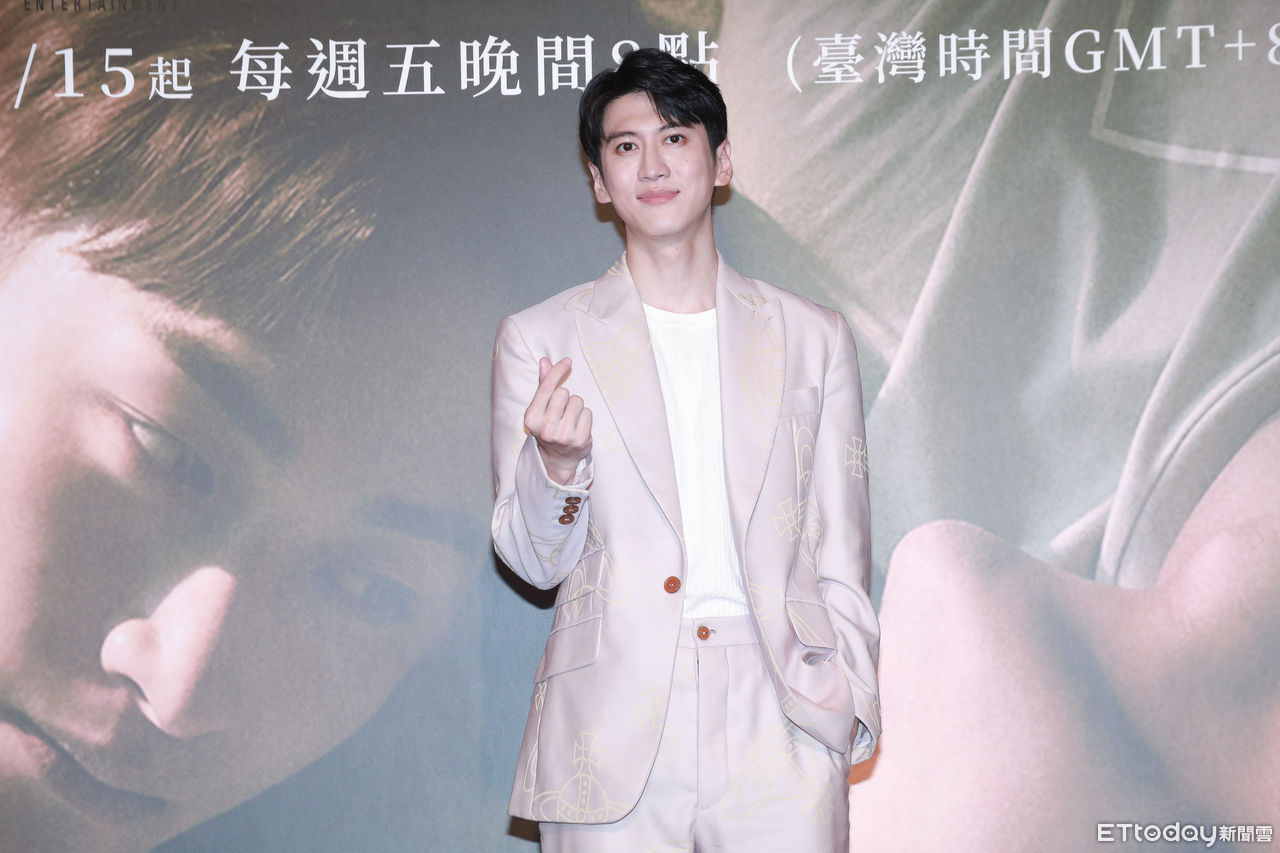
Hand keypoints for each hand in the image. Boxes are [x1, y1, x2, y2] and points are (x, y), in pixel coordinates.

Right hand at [524, 357, 591, 484]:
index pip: (546, 388)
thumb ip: (543, 384)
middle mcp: (546, 428)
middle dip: (565, 397)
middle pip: (563, 392)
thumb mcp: (540, 409)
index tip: (567, 361)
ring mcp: (563, 435)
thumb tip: (545, 361)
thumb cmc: (549, 428)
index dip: (557, 371)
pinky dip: (585, 417)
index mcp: (531, 418)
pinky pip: (588, 413)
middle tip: (562, 411)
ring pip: (577, 401)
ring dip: (576, 407)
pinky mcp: (580, 440)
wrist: (557, 460)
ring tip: (570, 419)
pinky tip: (578, 427)